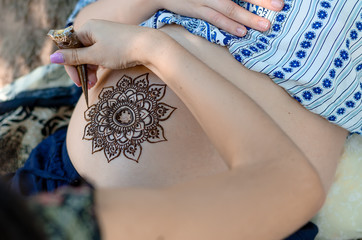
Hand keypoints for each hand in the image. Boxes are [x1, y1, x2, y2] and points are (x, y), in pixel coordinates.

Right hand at [50, 20, 155, 87]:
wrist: (150, 47)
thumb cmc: (122, 49)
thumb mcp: (96, 56)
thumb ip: (74, 58)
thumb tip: (52, 58)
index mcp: (87, 28)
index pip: (69, 48)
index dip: (70, 66)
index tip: (77, 82)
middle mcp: (95, 30)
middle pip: (80, 52)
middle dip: (82, 70)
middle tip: (87, 85)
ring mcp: (106, 36)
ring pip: (91, 55)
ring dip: (90, 70)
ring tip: (94, 83)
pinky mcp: (115, 43)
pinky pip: (101, 54)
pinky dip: (99, 65)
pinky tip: (101, 74)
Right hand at [157, 0, 283, 35]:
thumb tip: (239, 2)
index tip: (278, 2)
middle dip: (261, 1)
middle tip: (279, 7)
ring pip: (231, 8)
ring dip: (249, 17)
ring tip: (265, 26)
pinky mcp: (197, 10)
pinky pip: (215, 18)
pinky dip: (228, 25)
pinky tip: (241, 32)